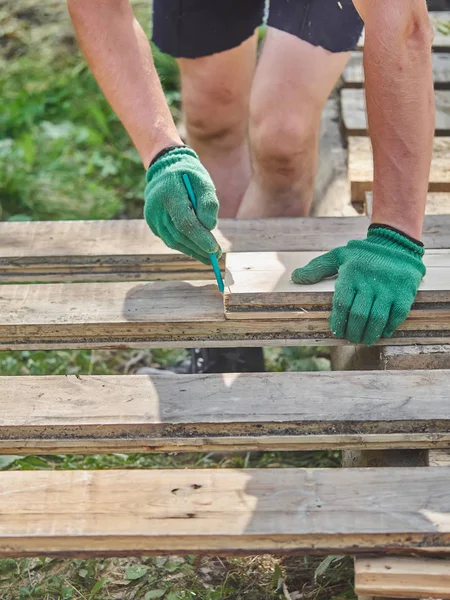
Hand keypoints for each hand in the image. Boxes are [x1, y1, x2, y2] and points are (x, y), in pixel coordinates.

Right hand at [144, 146, 220, 263]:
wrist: (164, 168)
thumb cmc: (189, 174)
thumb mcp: (203, 181)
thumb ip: (208, 202)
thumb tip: (210, 227)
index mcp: (169, 194)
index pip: (185, 222)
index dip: (200, 238)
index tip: (214, 249)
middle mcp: (156, 208)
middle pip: (179, 235)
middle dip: (199, 248)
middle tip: (216, 256)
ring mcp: (152, 217)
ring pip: (173, 241)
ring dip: (193, 251)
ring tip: (209, 257)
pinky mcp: (153, 224)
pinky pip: (169, 239)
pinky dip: (184, 246)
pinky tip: (197, 250)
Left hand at [291, 226, 425, 345]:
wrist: (396, 244)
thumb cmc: (362, 254)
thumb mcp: (338, 256)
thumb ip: (317, 268)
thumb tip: (296, 277)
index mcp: (351, 274)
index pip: (342, 304)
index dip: (338, 321)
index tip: (336, 330)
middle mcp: (370, 282)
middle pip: (359, 315)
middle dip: (352, 331)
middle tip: (350, 338)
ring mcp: (388, 288)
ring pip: (377, 318)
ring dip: (369, 333)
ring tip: (365, 339)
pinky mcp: (404, 292)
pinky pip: (397, 315)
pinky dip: (389, 327)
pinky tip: (383, 332)